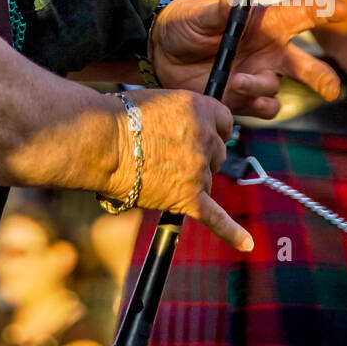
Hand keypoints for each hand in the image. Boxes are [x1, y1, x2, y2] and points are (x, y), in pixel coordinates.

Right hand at [107, 88, 251, 251]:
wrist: (100, 141)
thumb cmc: (120, 118)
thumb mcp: (160, 102)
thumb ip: (183, 116)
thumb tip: (188, 132)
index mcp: (200, 108)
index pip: (224, 121)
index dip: (210, 129)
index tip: (199, 133)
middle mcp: (205, 136)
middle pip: (219, 153)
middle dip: (200, 155)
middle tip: (169, 155)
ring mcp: (198, 168)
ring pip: (208, 179)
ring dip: (191, 179)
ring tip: (158, 172)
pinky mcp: (189, 197)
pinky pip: (215, 217)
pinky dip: (231, 232)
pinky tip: (246, 243)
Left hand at [151, 0, 345, 117]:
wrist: (159, 53)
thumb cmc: (185, 23)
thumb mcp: (197, 12)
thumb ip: (218, 7)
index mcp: (264, 22)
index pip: (300, 15)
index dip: (323, 10)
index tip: (341, 10)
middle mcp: (268, 50)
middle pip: (306, 65)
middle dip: (322, 78)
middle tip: (330, 88)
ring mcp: (257, 76)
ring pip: (278, 88)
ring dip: (262, 86)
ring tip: (238, 80)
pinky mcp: (243, 99)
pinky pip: (264, 108)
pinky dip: (257, 105)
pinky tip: (239, 94)